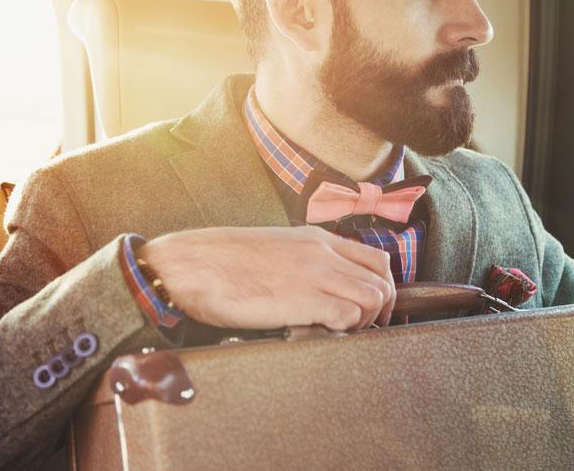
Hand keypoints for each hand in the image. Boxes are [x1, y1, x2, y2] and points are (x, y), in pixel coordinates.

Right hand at [137, 226, 395, 330]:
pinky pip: (349, 316)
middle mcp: (322, 253)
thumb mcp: (275, 248)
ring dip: (367, 322)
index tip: (374, 309)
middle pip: (382, 281)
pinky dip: (346, 331)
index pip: (376, 260)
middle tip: (364, 329)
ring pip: (374, 298)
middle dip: (382, 310)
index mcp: (317, 239)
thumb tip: (320, 284)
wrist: (189, 264)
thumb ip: (304, 260)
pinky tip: (324, 335)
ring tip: (342, 333)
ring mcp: (315, 275)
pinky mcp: (301, 300)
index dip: (383, 288)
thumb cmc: (222, 261)